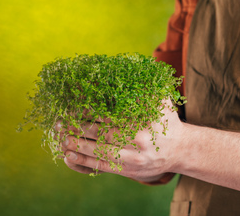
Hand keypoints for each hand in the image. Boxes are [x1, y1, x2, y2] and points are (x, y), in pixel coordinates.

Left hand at [55, 99, 184, 181]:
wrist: (181, 151)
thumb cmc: (167, 121)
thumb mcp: (161, 100)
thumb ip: (145, 86)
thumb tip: (125, 67)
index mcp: (143, 122)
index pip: (109, 114)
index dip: (88, 109)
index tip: (72, 104)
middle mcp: (137, 142)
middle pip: (100, 133)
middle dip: (77, 126)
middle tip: (58, 120)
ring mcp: (132, 159)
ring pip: (97, 151)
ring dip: (75, 145)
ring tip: (59, 137)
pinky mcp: (128, 172)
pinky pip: (101, 167)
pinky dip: (83, 162)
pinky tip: (69, 155)